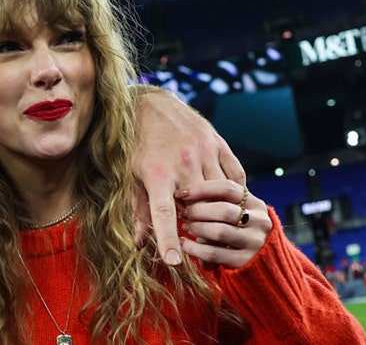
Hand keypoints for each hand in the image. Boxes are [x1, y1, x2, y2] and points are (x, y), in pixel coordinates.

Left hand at [130, 86, 245, 264]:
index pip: (163, 215)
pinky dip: (233, 191)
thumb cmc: (136, 143)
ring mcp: (205, 152)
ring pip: (221, 193)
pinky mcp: (219, 144)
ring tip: (209, 215)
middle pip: (199, 207)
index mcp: (157, 173)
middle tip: (193, 230)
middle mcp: (183, 163)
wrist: (151, 104)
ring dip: (217, 209)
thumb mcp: (130, 175)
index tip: (174, 262)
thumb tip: (139, 244)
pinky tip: (225, 198)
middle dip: (197, 224)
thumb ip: (138, 210)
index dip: (168, 240)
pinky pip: (235, 176)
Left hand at [175, 179, 271, 268]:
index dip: (201, 188)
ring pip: (219, 231)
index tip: (181, 192)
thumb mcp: (235, 212)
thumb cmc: (236, 229)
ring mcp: (254, 243)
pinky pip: (213, 253)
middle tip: (183, 213)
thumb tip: (184, 194)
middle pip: (223, 210)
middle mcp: (259, 222)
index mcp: (255, 204)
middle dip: (197, 211)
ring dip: (196, 228)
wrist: (260, 262)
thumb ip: (217, 202)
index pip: (228, 188)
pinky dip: (193, 248)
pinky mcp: (245, 261)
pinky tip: (184, 244)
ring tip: (185, 227)